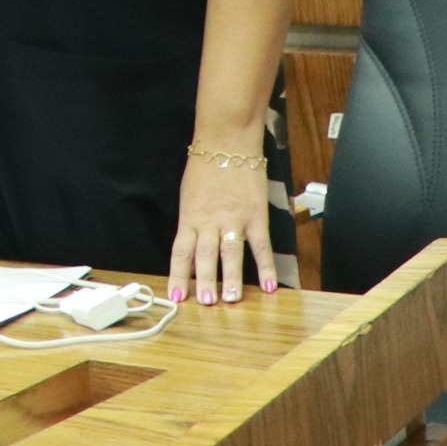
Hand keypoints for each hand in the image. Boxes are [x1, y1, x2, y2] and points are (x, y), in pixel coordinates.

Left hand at [169, 140, 273, 304]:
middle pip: (204, 256)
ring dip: (231, 278)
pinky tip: (269, 286)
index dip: (178, 275)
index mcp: (189, 217)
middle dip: (205, 281)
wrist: (227, 142)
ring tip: (231, 300)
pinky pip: (260, 245)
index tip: (177, 296)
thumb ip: (192, 222)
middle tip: (206, 303)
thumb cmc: (205, 167)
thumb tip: (191, 247)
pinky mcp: (256, 215)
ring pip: (231, 254)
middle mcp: (209, 221)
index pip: (180, 252)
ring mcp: (233, 219)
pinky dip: (265, 267)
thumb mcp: (188, 195)